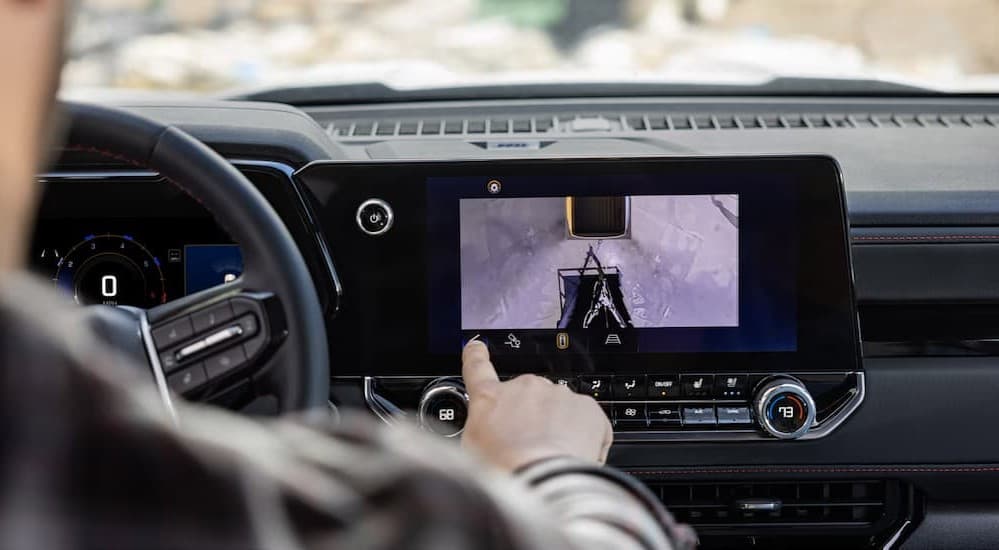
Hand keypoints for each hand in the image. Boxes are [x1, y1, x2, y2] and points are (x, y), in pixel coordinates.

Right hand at [460, 341, 612, 471]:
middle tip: (531, 450)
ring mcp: (558, 394)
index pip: (478, 368)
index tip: (477, 347)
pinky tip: (575, 459)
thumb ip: (480, 432)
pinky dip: (586, 440)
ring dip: (559, 430)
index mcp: (490, 398)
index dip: (476, 356)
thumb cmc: (502, 471)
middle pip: (529, 398)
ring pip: (560, 411)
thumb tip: (489, 436)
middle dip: (532, 419)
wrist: (540, 481)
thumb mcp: (470, 451)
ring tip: (553, 459)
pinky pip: (588, 423)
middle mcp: (524, 388)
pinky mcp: (587, 407)